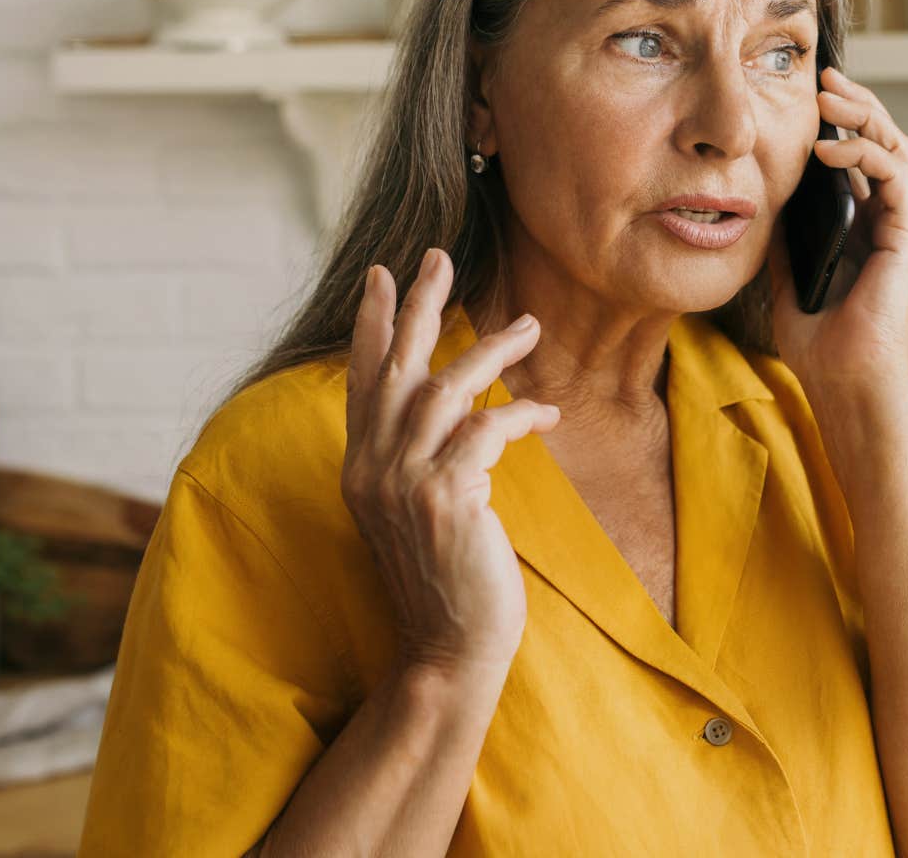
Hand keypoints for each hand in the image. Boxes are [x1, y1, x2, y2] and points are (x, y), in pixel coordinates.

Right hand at [341, 246, 559, 678]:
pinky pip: (485, 429)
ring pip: (443, 387)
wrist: (447, 650)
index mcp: (361, 469)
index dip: (371, 325)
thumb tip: (448, 410)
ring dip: (491, 351)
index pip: (360, 380)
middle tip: (438, 257)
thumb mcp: (416, 513)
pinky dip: (519, 414)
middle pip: (393, 366)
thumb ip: (417, 461)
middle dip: (416, 305)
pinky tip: (546, 412)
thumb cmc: (444, 585)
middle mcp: (372, 469)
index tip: (382, 274)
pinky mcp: (445, 498)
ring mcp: (403, 482)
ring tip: (530, 326)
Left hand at [767, 65, 907, 400]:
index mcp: (865, 227)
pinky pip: (895, 176)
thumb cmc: (820, 345)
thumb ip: (785, 236)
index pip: (862, 156)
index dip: (842, 121)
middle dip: (857, 104)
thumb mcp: (787, 276)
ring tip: (829, 98)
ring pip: (899, 148)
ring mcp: (903, 228)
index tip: (810, 96)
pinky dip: (864, 152)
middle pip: (886, 141)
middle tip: (825, 78)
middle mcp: (890, 222)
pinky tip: (828, 148)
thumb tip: (761, 198)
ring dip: (865, 116)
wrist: (845, 385)